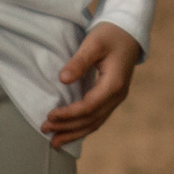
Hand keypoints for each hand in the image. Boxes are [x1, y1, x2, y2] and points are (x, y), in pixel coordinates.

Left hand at [42, 22, 141, 148]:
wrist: (128, 31)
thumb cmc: (110, 34)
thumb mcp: (93, 43)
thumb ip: (79, 62)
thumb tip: (63, 79)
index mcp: (114, 84)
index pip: (88, 107)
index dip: (68, 114)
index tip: (49, 115)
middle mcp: (117, 96)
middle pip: (91, 120)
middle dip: (68, 128)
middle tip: (45, 130)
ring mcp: (116, 98)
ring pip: (95, 122)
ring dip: (75, 132)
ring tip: (55, 142)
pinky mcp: (112, 97)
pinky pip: (97, 117)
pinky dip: (83, 126)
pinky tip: (70, 131)